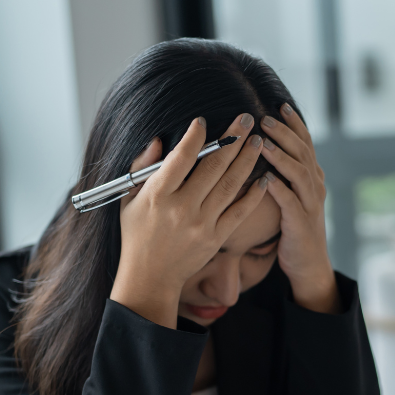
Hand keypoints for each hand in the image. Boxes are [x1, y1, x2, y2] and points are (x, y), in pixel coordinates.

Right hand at [110, 114, 267, 328]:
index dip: (194, 138)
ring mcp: (201, 224)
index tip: (204, 121)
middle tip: (246, 118)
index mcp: (158, 195)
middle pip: (212, 167)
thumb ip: (142, 168)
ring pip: (230, 185)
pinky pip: (239, 212)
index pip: (180, 159)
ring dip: (246, 160)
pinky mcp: (216, 238)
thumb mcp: (128, 199)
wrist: (150, 277)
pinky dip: (254, 194)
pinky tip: (265, 178)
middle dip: (231, 139)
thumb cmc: (137, 234)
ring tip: (257, 140)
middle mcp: (182, 208)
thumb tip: (159, 140)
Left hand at [260, 104, 340, 314]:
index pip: (306, 143)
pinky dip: (279, 189)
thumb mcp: (293, 196)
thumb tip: (264, 149)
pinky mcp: (301, 223)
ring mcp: (310, 204)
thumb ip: (285, 174)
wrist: (308, 264)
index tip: (280, 105)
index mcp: (313, 178)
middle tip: (265, 118)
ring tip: (262, 142)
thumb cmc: (293, 228)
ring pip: (298, 173)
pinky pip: (290, 202)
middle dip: (283, 133)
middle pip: (302, 152)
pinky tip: (265, 179)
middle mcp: (315, 186)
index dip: (294, 124)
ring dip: (280, 155)